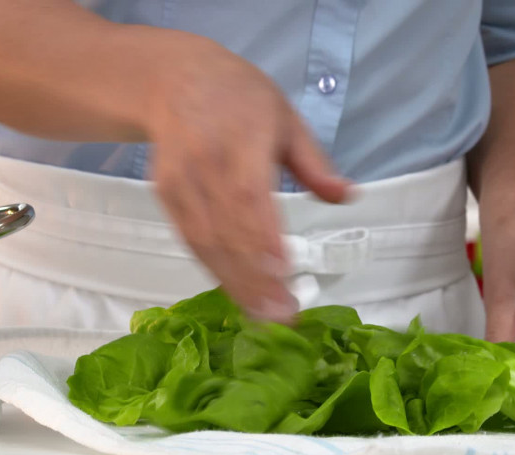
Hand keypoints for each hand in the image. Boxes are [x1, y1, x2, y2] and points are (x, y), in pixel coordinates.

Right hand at [143, 33, 349, 320]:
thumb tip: (348, 196)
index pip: (248, 195)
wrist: (171, 79)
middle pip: (226, 229)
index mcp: (240, 139)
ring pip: (205, 241)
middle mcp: (204, 164)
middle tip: (283, 314)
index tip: (284, 271)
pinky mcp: (166, 195)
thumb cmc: (239, 96)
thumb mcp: (285, 117)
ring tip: (265, 316)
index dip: (262, 236)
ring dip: (235, 282)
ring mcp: (180, 182)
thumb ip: (314, 162)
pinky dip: (215, 268)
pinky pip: (191, 239)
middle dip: (254, 277)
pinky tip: (238, 292)